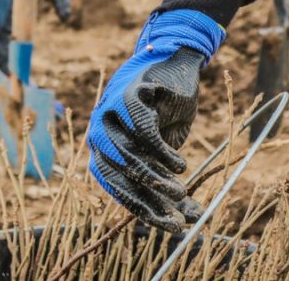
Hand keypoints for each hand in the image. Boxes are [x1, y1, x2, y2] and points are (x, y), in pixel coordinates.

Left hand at [87, 9, 225, 231]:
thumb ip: (168, 178)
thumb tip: (188, 219)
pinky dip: (161, 152)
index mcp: (103, 147)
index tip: (168, 226)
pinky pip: (142, 131)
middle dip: (146, 198)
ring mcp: (111, 111)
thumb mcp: (167, 150)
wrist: (174, 63)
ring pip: (127, 154)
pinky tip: (180, 166)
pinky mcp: (130, 95)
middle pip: (117, 173)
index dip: (140, 208)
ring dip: (154, 178)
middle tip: (175, 215)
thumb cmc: (166, 112)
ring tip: (180, 191)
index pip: (114, 185)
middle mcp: (100, 130)